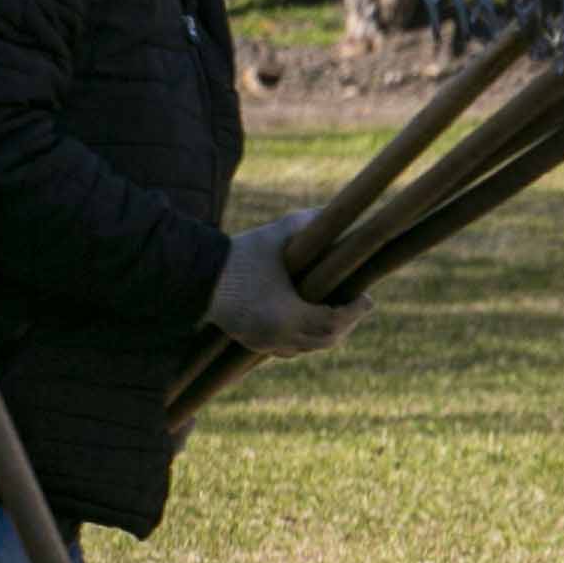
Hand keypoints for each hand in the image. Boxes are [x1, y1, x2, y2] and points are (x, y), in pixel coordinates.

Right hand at [203, 211, 369, 355]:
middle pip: (324, 341)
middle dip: (344, 324)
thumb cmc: (240, 253)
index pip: (333, 322)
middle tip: (358, 306)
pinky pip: (287, 350)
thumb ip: (308, 223)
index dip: (355, 312)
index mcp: (287, 315)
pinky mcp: (251, 342)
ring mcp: (262, 343)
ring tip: (338, 313)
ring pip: (306, 348)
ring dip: (326, 334)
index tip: (368, 298)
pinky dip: (304, 340)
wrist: (195, 275)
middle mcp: (277, 337)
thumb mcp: (276, 235)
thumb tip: (335, 212)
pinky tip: (311, 324)